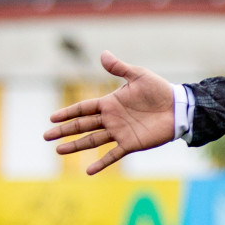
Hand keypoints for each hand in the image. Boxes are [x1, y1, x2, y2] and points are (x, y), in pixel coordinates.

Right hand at [43, 51, 175, 174]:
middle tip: (46, 136)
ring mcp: (120, 132)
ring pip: (92, 140)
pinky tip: (88, 171)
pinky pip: (113, 155)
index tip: (52, 118)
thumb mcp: (138, 76)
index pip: (83, 108)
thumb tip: (103, 53)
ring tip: (59, 151)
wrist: (178, 108)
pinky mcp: (131, 144)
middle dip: (64, 130)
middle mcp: (111, 119)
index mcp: (110, 103)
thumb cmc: (159, 91)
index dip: (68, 113)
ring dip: (76, 146)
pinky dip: (101, 163)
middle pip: (82, 125)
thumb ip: (119, 68)